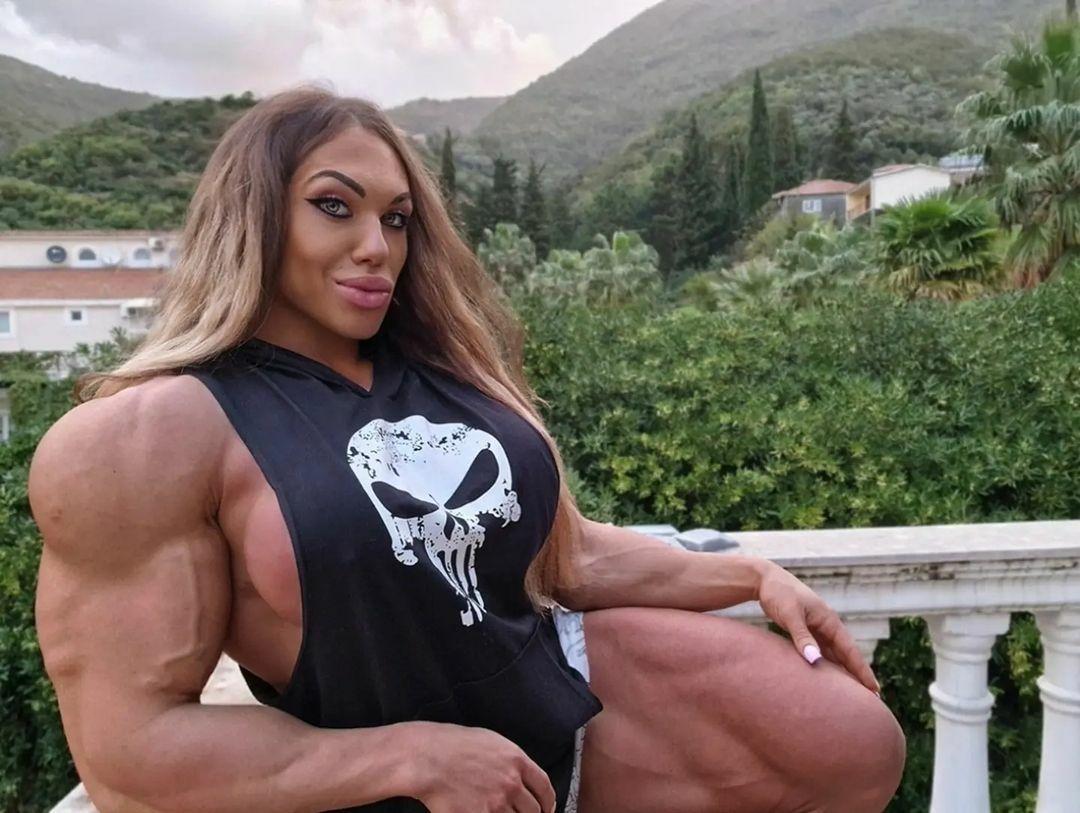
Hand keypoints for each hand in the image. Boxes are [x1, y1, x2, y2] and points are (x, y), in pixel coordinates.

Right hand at [407, 721, 556, 812]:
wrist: (427, 758)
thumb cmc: (453, 746)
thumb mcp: (491, 742)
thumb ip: (511, 760)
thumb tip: (522, 776)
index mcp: (517, 761)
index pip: (545, 788)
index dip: (548, 803)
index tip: (546, 809)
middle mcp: (511, 783)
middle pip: (534, 810)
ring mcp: (496, 802)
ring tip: (498, 810)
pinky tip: (482, 812)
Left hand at [756, 562, 879, 693]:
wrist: (765, 580)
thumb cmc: (779, 594)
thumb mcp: (790, 615)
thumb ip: (802, 637)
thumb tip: (815, 660)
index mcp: (829, 621)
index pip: (850, 650)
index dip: (862, 671)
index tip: (875, 689)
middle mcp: (827, 625)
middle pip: (846, 655)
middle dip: (858, 674)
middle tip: (873, 698)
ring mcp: (817, 628)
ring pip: (834, 654)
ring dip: (843, 672)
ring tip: (854, 693)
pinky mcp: (806, 630)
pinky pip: (821, 651)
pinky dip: (827, 664)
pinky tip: (829, 678)